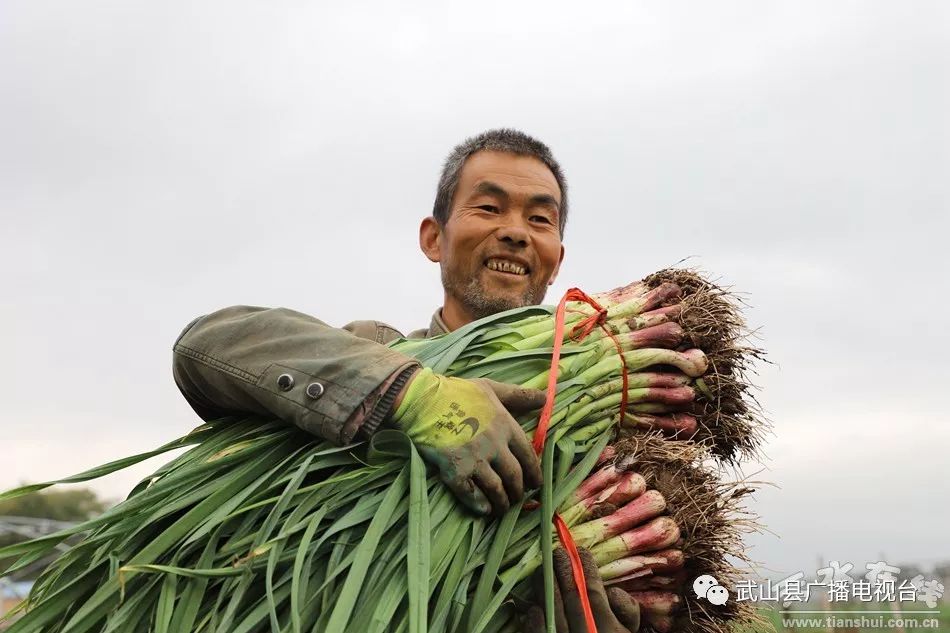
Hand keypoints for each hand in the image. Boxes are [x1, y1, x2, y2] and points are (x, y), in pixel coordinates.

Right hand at [390, 367, 544, 514]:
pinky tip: (484, 509)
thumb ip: (518, 395)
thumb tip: (545, 397)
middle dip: (519, 491)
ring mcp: (475, 459)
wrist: (421, 400)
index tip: (536, 484)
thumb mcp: (490, 388)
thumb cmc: (456, 392)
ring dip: (502, 503)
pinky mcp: (455, 471)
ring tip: (502, 508)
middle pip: (514, 476)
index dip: (534, 473)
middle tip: (518, 498)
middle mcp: (494, 445)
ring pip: (496, 489)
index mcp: (505, 425)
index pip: (528, 455)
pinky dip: (480, 505)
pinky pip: (472, 495)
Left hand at [522, 547, 639, 632]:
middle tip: (557, 553)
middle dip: (563, 571)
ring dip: (545, 589)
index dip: (586, 569)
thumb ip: (626, 612)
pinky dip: (534, 622)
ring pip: (552, 613)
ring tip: (542, 572)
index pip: (594, 593)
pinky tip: (532, 608)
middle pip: (570, 598)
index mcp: (610, 631)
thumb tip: (610, 591)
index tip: (581, 552)